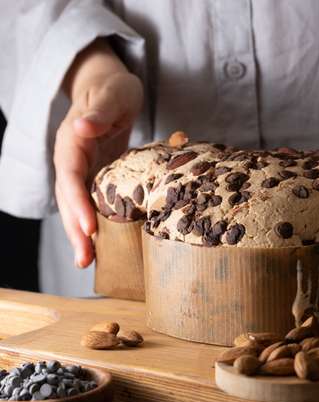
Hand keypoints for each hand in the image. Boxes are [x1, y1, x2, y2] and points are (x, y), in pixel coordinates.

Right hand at [54, 39, 142, 267]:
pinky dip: (93, 223)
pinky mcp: (94, 175)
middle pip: (68, 199)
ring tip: (87, 263)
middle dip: (75, 230)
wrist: (109, 86)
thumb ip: (99, 112)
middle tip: (85, 260)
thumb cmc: (114, 88)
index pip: (71, 177)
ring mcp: (81, 168)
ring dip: (80, 234)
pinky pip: (90, 202)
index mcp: (72, 141)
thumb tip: (81, 128)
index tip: (89, 228)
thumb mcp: (113, 94)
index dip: (78, 203)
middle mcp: (71, 159)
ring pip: (75, 205)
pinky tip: (102, 245)